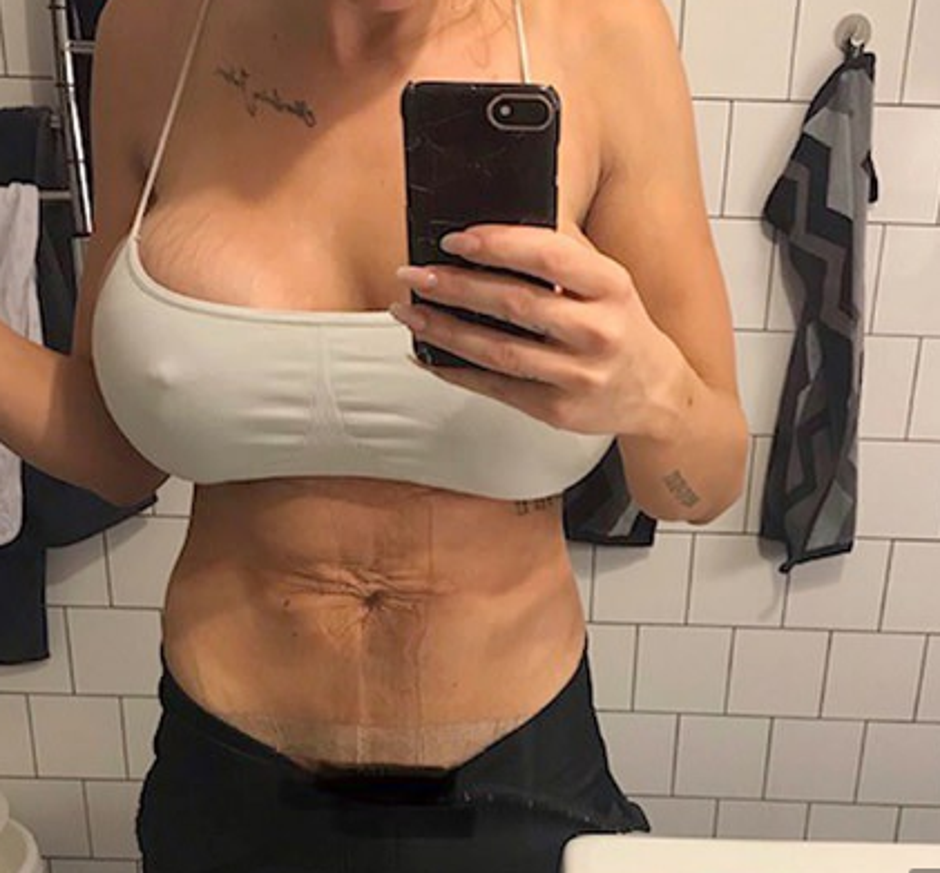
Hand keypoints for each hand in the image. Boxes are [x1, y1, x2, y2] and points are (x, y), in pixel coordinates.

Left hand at [390, 224, 688, 438]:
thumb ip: (564, 258)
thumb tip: (496, 230)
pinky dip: (455, 370)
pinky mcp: (557, 410)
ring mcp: (578, 376)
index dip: (498, 245)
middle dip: (456, 286)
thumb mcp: (610, 283)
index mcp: (612, 288)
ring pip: (498, 351)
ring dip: (445, 329)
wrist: (655, 394)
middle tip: (415, 274)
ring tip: (409, 311)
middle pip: (515, 305)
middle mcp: (599, 332)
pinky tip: (428, 353)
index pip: (550, 257)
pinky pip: (496, 388)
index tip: (455, 240)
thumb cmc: (622, 329)